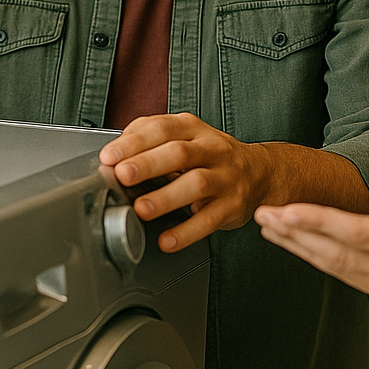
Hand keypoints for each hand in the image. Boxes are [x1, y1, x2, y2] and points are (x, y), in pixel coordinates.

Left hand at [100, 113, 272, 252]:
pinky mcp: (232, 205)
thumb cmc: (210, 156)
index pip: (161, 128)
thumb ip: (149, 140)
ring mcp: (224, 177)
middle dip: (148, 164)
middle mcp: (210, 149)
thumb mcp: (184, 137)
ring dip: (165, 197)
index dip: (133, 142)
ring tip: (141, 209)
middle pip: (178, 153)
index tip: (109, 157)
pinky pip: (209, 219)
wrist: (259, 172)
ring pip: (195, 183)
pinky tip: (167, 240)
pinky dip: (186, 232)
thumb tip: (115, 154)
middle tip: (123, 176)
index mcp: (192, 129)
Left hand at [255, 140, 368, 313]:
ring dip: (302, 250)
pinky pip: (349, 278)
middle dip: (295, 235)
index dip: (317, 221)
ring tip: (272, 232)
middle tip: (262, 216)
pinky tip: (305, 249)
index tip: (286, 210)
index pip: (355, 233)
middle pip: (335, 254)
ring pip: (337, 270)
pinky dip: (322, 262)